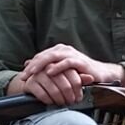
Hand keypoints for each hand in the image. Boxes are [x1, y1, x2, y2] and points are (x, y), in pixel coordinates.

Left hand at [8, 44, 122, 104]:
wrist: (102, 74)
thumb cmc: (81, 73)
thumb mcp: (61, 70)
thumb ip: (47, 66)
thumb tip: (28, 64)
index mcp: (59, 51)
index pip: (41, 56)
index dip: (31, 65)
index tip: (22, 75)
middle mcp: (64, 50)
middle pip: (45, 55)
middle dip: (33, 65)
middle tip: (24, 75)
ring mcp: (72, 54)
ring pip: (53, 57)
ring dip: (41, 64)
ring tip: (33, 72)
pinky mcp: (80, 61)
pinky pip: (67, 63)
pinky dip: (58, 67)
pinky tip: (50, 72)